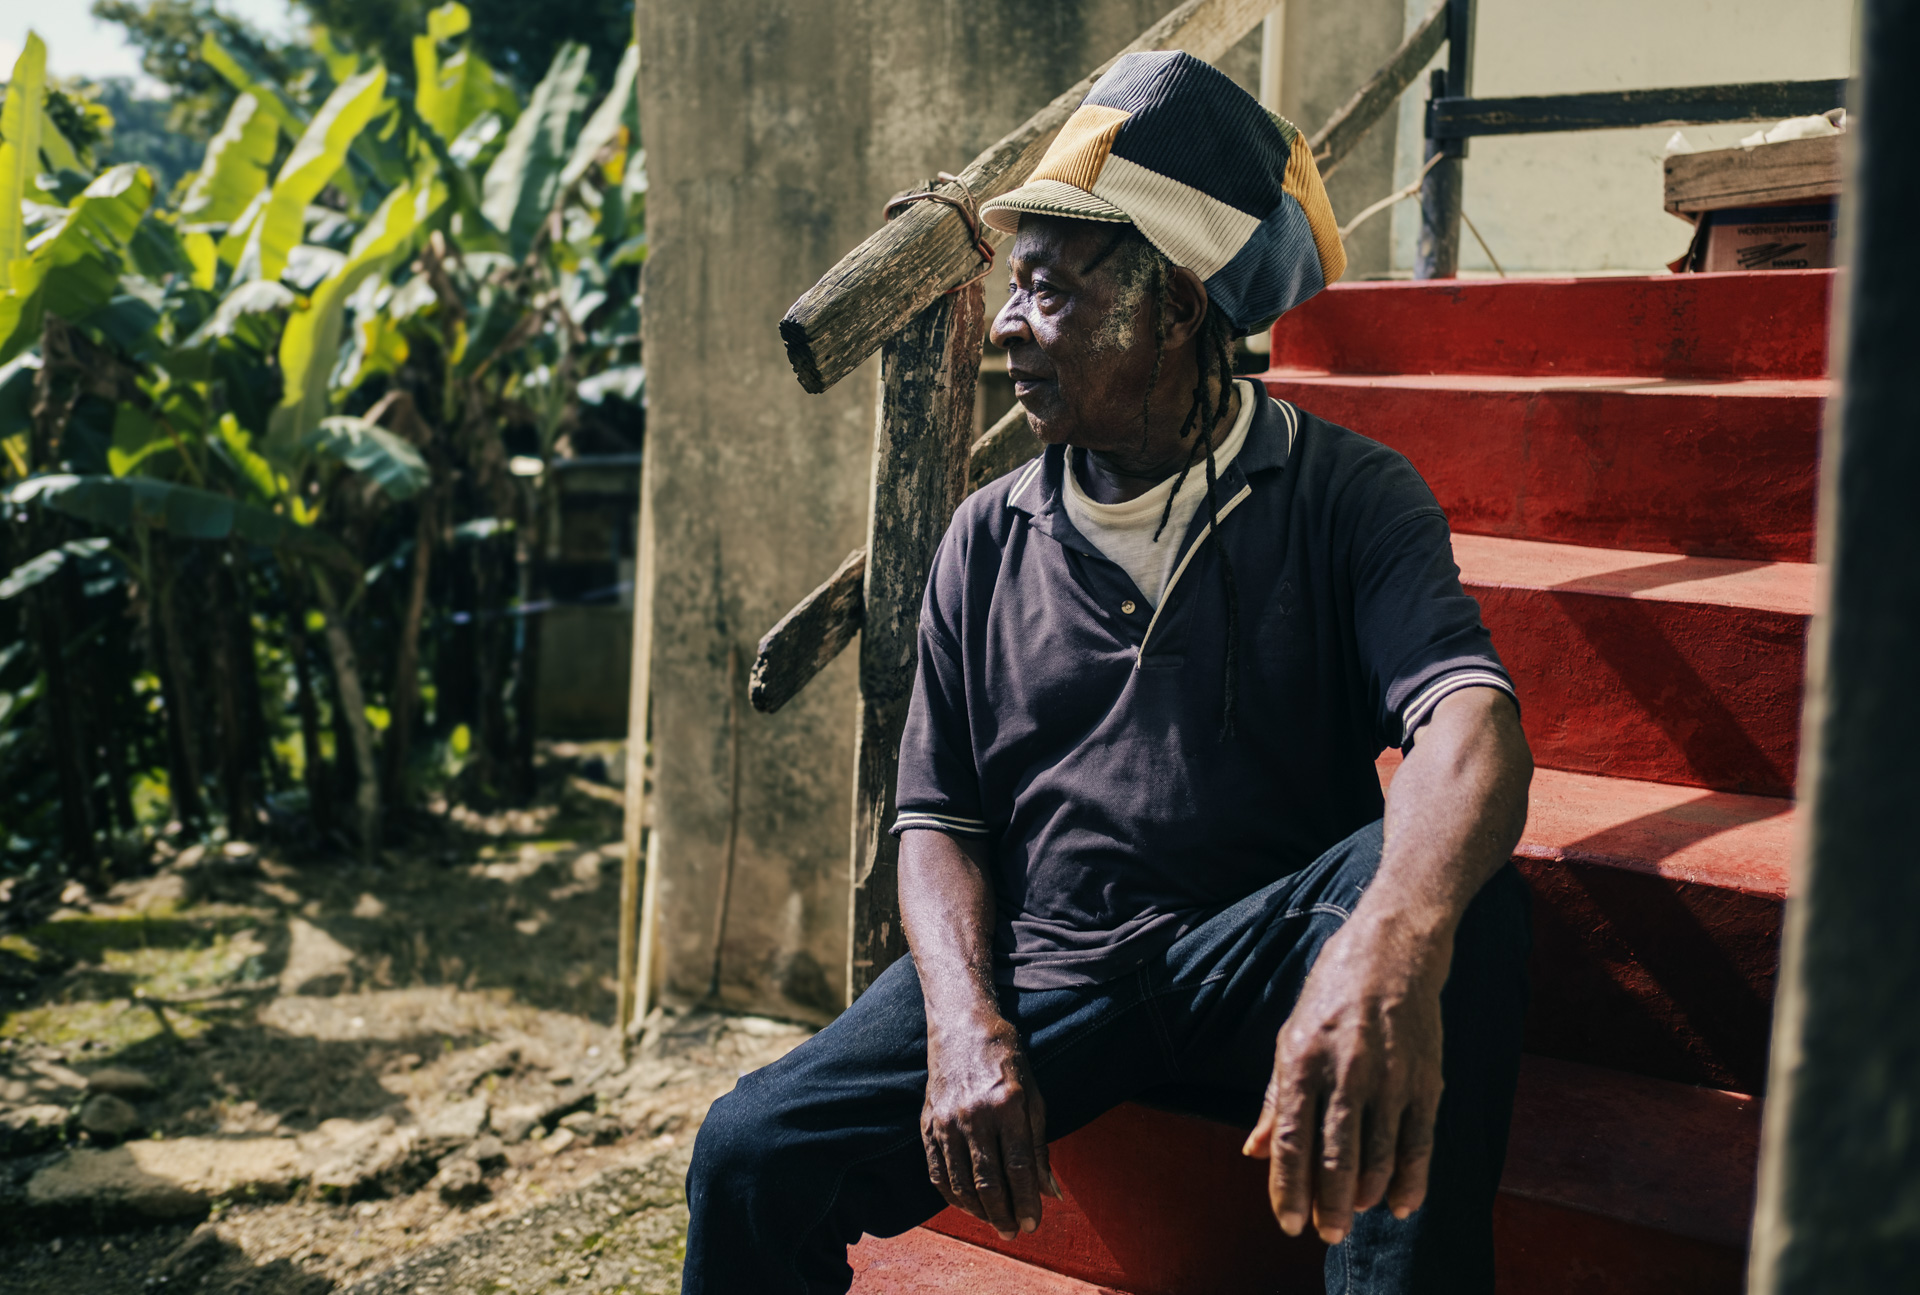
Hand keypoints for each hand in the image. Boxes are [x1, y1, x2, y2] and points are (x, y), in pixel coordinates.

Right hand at [921, 1014, 1057, 1239]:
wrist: (963, 1028)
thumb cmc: (1007, 1061)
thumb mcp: (1034, 1097)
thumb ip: (1039, 1147)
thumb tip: (1050, 1192)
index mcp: (1008, 1105)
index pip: (1018, 1167)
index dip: (1026, 1201)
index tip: (1033, 1224)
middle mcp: (975, 1114)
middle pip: (988, 1180)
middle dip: (1003, 1213)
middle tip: (1013, 1232)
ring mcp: (947, 1119)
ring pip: (961, 1181)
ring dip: (978, 1210)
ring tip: (994, 1222)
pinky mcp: (928, 1122)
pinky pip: (937, 1170)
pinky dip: (952, 1195)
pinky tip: (968, 1205)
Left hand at [1242, 915, 1448, 1243]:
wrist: (1391, 952)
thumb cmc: (1330, 995)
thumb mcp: (1290, 1037)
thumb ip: (1275, 1101)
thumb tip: (1254, 1153)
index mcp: (1302, 1060)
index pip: (1293, 1141)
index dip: (1289, 1188)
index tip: (1289, 1223)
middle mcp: (1345, 1072)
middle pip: (1336, 1159)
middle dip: (1330, 1205)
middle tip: (1327, 1234)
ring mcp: (1390, 1078)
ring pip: (1379, 1157)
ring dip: (1367, 1196)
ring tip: (1354, 1216)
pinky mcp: (1425, 1080)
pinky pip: (1419, 1143)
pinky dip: (1411, 1181)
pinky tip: (1401, 1203)